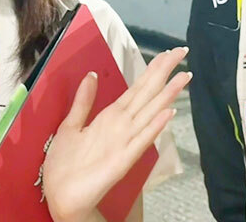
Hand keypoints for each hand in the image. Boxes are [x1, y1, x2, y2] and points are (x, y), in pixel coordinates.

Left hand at [42, 47, 190, 221]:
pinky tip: (169, 113)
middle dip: (164, 72)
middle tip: (182, 51)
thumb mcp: (70, 125)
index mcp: (111, 117)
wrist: (62, 195)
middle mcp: (122, 126)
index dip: (152, 70)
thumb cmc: (66, 164)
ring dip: (166, 95)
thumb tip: (91, 74)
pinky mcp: (123, 159)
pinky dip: (155, 126)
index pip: (137, 88)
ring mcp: (125, 142)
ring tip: (184, 76)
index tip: (167, 53)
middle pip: (147, 94)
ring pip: (150, 113)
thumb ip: (84, 101)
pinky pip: (141, 140)